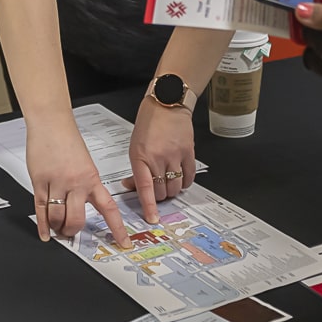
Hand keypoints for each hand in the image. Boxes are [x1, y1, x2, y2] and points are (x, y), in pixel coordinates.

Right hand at [27, 116, 126, 243]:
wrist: (51, 123)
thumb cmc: (67, 140)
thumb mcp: (85, 164)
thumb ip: (85, 184)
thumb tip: (84, 204)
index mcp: (92, 178)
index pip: (108, 209)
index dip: (117, 228)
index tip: (124, 242)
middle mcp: (76, 183)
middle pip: (76, 220)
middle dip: (72, 231)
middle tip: (70, 232)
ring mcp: (57, 183)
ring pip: (57, 218)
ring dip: (57, 227)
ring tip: (57, 228)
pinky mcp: (40, 182)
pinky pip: (41, 209)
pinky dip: (42, 225)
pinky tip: (45, 233)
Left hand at [129, 98, 195, 224]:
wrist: (167, 103)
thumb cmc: (149, 122)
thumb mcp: (135, 146)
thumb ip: (136, 168)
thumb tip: (132, 186)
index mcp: (140, 156)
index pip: (145, 187)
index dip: (149, 206)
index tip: (152, 218)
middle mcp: (158, 157)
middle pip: (162, 191)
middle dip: (159, 196)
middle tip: (157, 192)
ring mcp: (175, 155)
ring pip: (176, 187)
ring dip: (171, 190)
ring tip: (167, 183)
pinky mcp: (189, 152)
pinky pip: (189, 177)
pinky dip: (184, 182)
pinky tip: (180, 178)